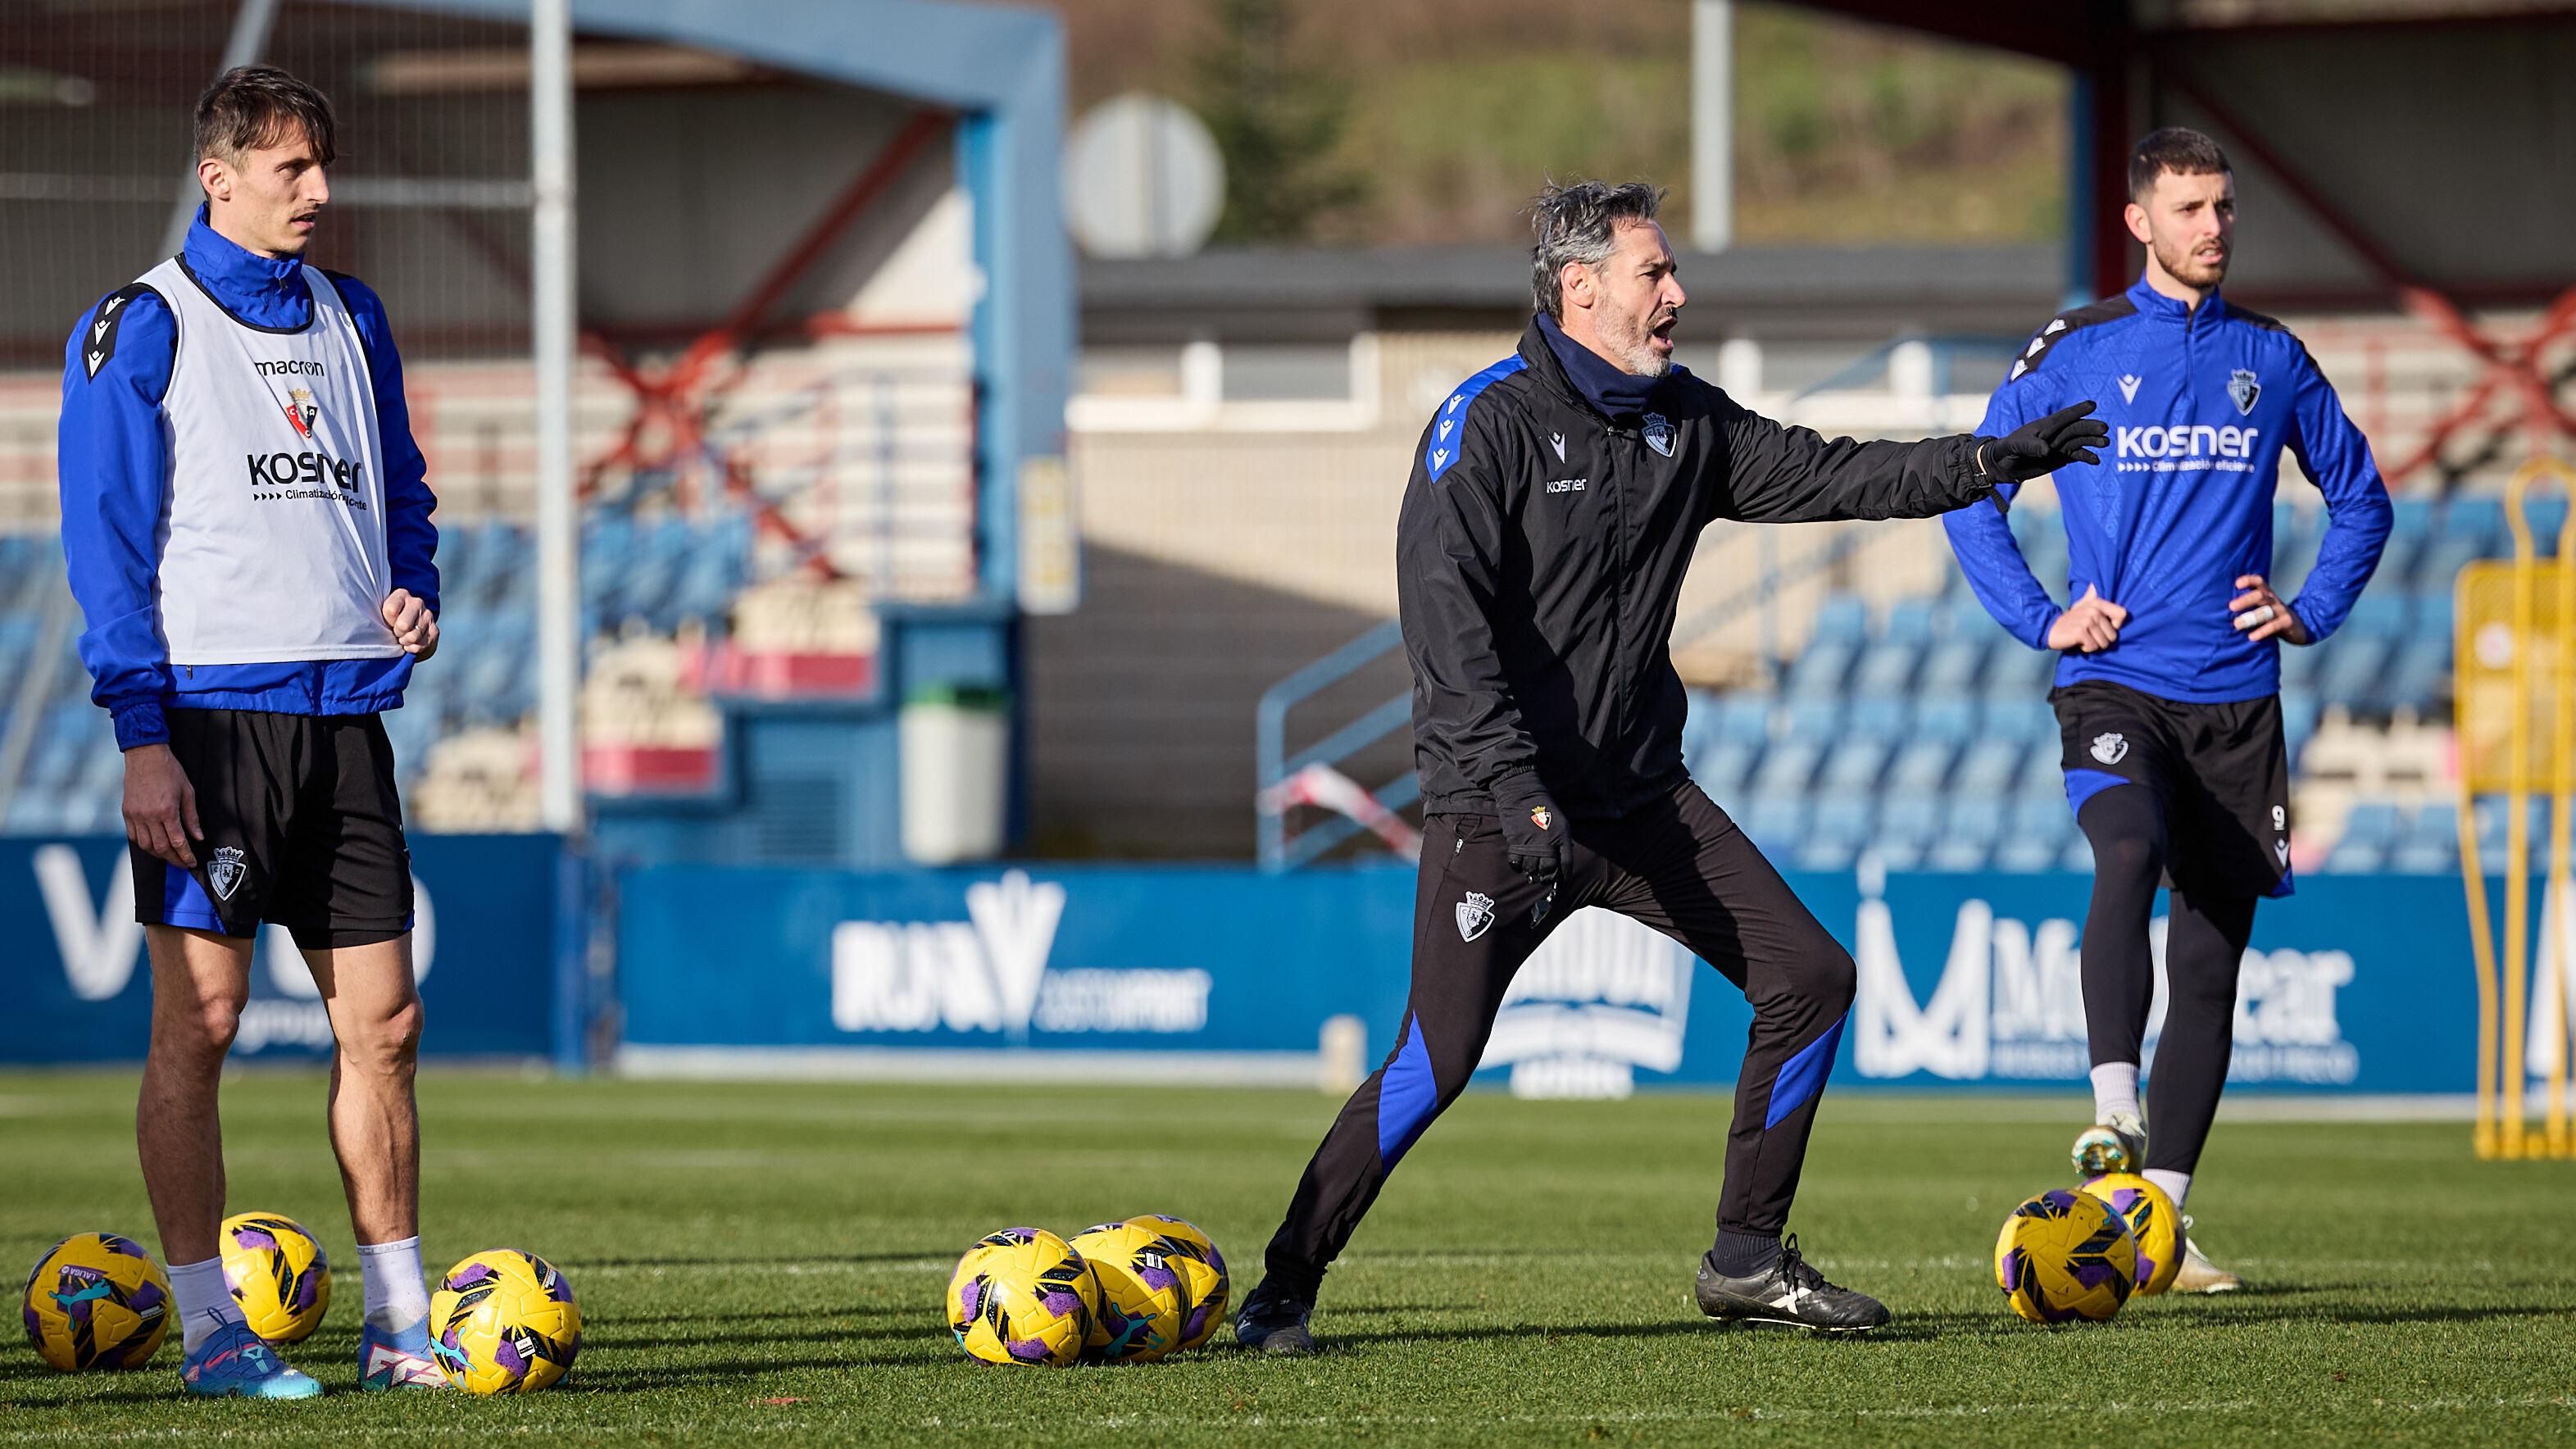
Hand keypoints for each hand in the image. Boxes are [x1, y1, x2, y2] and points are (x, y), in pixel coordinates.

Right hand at [123, 744, 201, 868]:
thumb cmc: (170, 771)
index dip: (185, 855)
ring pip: (145, 845)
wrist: (145, 756)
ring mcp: (135, 815)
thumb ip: (192, 817)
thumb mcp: (188, 792)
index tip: (192, 862)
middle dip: (174, 859)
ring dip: (158, 854)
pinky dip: (144, 845)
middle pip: (161, 848)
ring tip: (170, 856)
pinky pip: (134, 836)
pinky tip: (153, 845)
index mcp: (167, 811)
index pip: (178, 842)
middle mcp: (149, 816)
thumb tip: (198, 838)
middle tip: (183, 863)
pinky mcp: (126, 813)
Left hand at [382, 589, 438, 660]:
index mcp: (402, 595)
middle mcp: (417, 602)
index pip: (391, 610)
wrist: (407, 629)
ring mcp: (428, 616)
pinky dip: (413, 648)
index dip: (388, 620)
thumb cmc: (390, 620)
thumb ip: (377, 614)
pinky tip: (411, 642)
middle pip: (403, 625)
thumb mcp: (381, 613)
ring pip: (412, 637)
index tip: (388, 621)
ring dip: (405, 641)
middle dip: (397, 632)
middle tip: (396, 631)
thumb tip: (376, 625)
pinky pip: (420, 645)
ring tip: (403, 637)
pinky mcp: (434, 630)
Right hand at [1494, 782, 1567, 891]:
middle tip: (1543, 879)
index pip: (1566, 863)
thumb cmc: (1542, 807)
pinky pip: (1516, 862)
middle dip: (1546, 878)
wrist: (1521, 793)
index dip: (1565, 876)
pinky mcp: (1516, 841)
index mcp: (1562, 835)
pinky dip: (1517, 866)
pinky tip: (1519, 864)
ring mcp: (1532, 842)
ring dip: (1531, 873)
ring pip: (1532, 868)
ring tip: (1531, 873)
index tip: (1562, 882)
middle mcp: (1548, 841)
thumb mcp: (1559, 821)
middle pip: (1549, 869)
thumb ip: (1561, 840)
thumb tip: (1558, 859)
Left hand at [1978, 401, 2108, 484]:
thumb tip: (2047, 450)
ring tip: (2105, 443)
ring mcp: (2059, 445)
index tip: (2092, 404)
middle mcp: (2055, 434)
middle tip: (2104, 428)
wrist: (2003, 465)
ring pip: (2080, 441)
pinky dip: (2087, 457)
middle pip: (2076, 428)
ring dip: (2092, 441)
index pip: (2063, 417)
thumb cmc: (2006, 450)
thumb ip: (2030, 446)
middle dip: (2089, 428)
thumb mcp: (2015, 447)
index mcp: (2044, 426)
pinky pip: (2077, 455)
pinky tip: (2096, 460)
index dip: (2077, 410)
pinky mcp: (2061, 457)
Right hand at [2047, 583, 2127, 653]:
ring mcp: (2087, 621)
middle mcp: (2094, 610)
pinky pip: (2093, 647)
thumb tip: (2093, 584)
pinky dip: (2086, 648)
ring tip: (2083, 638)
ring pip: (2103, 643)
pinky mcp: (2080, 632)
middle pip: (2113, 635)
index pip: (2122, 614)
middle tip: (2088, 635)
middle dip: (2101, 640)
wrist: (2050, 629)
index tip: (2103, 627)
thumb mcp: (2081, 606)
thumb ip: (2091, 596)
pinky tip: (2078, 642)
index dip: (2116, 626)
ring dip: (2093, 645)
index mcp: (2097, 603)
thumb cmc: (2070, 621)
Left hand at [2230, 575, 2309, 643]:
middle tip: (2231, 606)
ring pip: (2266, 611)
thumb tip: (2218, 610)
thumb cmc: (2272, 616)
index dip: (2249, 580)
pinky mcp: (2287, 623)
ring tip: (2237, 624)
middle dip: (2246, 600)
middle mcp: (2274, 600)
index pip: (2259, 582)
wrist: (2299, 627)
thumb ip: (2246, 605)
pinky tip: (2252, 637)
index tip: (2237, 584)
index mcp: (2266, 593)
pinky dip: (2263, 631)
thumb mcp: (2261, 607)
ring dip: (2251, 617)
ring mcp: (2281, 611)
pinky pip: (2274, 626)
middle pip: (2260, 595)